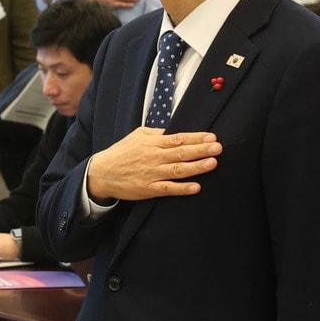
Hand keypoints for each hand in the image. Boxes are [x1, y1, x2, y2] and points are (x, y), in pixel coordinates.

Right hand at [85, 127, 220, 202]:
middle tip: (218, 147)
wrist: (101, 172)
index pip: (178, 139)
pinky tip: (196, 187)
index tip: (212, 137)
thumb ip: (156, 134)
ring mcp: (151, 174)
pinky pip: (168, 189)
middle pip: (181, 153)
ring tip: (213, 163)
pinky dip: (182, 188)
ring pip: (177, 170)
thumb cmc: (121, 153)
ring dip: (196, 167)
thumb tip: (173, 131)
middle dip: (201, 150)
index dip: (196, 138)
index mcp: (151, 143)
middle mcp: (153, 158)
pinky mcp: (148, 189)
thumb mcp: (136, 136)